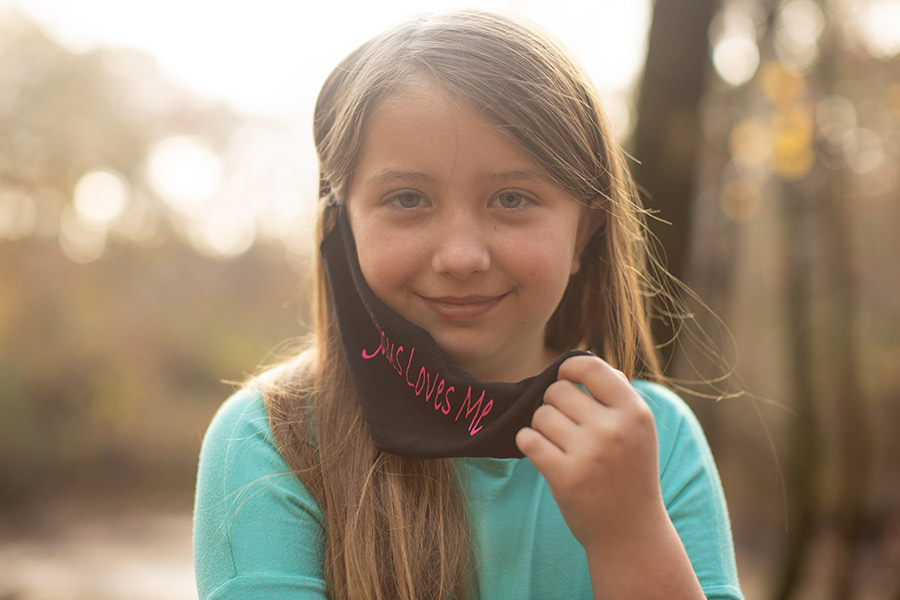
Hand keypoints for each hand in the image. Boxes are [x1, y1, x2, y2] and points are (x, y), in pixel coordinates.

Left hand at [515, 354, 664, 552]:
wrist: (631, 532)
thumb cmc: (629, 472)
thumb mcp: (637, 429)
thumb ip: (615, 393)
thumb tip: (580, 359)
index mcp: (634, 412)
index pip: (590, 367)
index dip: (568, 369)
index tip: (565, 380)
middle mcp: (614, 429)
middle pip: (557, 390)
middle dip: (554, 404)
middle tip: (566, 426)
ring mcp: (589, 453)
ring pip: (540, 415)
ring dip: (541, 427)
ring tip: (558, 443)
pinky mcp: (565, 476)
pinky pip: (528, 439)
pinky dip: (528, 442)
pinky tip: (541, 452)